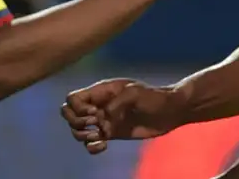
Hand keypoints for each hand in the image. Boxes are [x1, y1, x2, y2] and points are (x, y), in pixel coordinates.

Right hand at [61, 79, 182, 153]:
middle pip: (68, 114)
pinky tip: (103, 146)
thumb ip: (116, 103)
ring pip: (77, 130)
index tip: (96, 112)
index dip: (77, 108)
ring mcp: (104, 120)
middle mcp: (99, 105)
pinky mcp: (111, 134)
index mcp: (102, 91)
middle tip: (96, 123)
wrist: (170, 111)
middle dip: (76, 122)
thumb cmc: (154, 97)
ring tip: (101, 136)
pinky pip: (91, 143)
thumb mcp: (135, 93)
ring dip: (83, 136)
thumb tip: (103, 119)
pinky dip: (92, 147)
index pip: (73, 98)